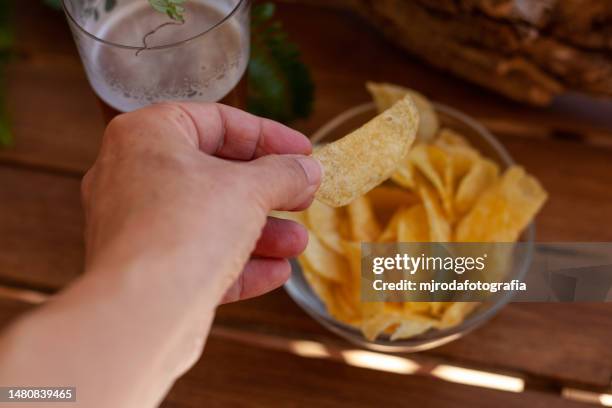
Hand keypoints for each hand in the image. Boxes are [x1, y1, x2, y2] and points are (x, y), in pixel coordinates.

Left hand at [81, 102, 321, 303]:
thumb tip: (308, 171)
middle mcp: (132, 175)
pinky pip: (196, 256)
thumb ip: (284, 174)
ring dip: (259, 232)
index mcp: (147, 135)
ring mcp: (135, 225)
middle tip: (303, 197)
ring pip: (208, 219)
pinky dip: (236, 261)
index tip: (304, 152)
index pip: (218, 122)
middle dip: (268, 190)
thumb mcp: (249, 190)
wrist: (141, 312)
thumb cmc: (185, 229)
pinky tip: (276, 272)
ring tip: (298, 243)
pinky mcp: (145, 269)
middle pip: (215, 173)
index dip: (269, 136)